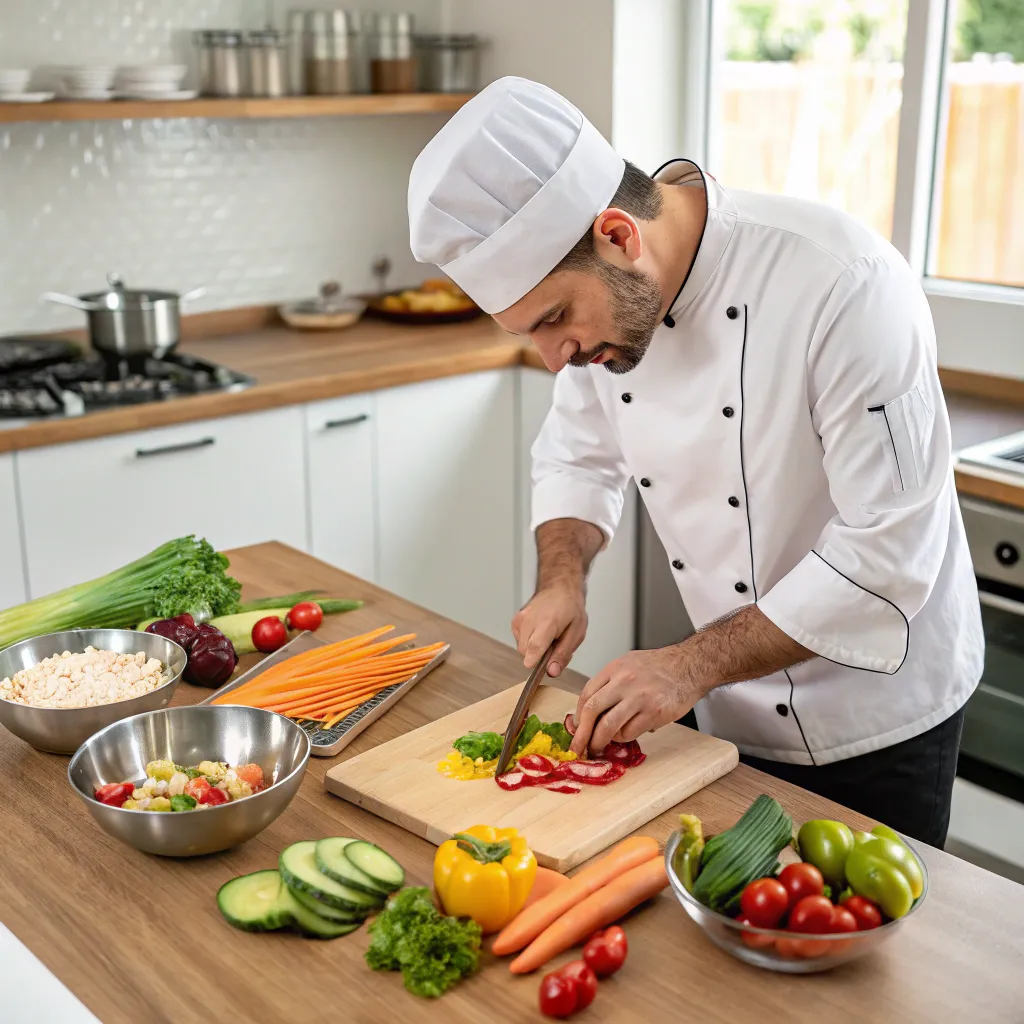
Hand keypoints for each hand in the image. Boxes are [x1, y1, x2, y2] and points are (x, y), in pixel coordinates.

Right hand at [511, 583, 586, 677]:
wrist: (559, 588)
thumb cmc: (570, 609)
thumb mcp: (577, 633)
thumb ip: (563, 654)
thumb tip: (551, 672)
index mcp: (548, 622)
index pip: (535, 645)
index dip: (534, 659)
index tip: (536, 667)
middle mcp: (529, 620)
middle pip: (527, 652)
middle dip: (540, 656)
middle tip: (554, 646)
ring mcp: (519, 619)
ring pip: (522, 648)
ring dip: (534, 649)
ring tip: (548, 637)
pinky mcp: (515, 621)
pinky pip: (520, 642)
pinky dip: (529, 642)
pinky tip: (539, 632)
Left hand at [568, 647, 706, 755]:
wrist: (690, 665)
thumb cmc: (658, 667)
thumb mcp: (628, 665)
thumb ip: (610, 684)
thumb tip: (590, 711)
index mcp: (614, 668)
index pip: (587, 694)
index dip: (577, 715)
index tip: (575, 728)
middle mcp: (624, 681)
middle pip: (591, 710)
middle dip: (581, 734)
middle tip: (578, 747)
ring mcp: (639, 697)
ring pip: (608, 726)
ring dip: (599, 741)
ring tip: (597, 748)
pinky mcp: (654, 712)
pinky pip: (629, 733)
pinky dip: (623, 738)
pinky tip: (625, 734)